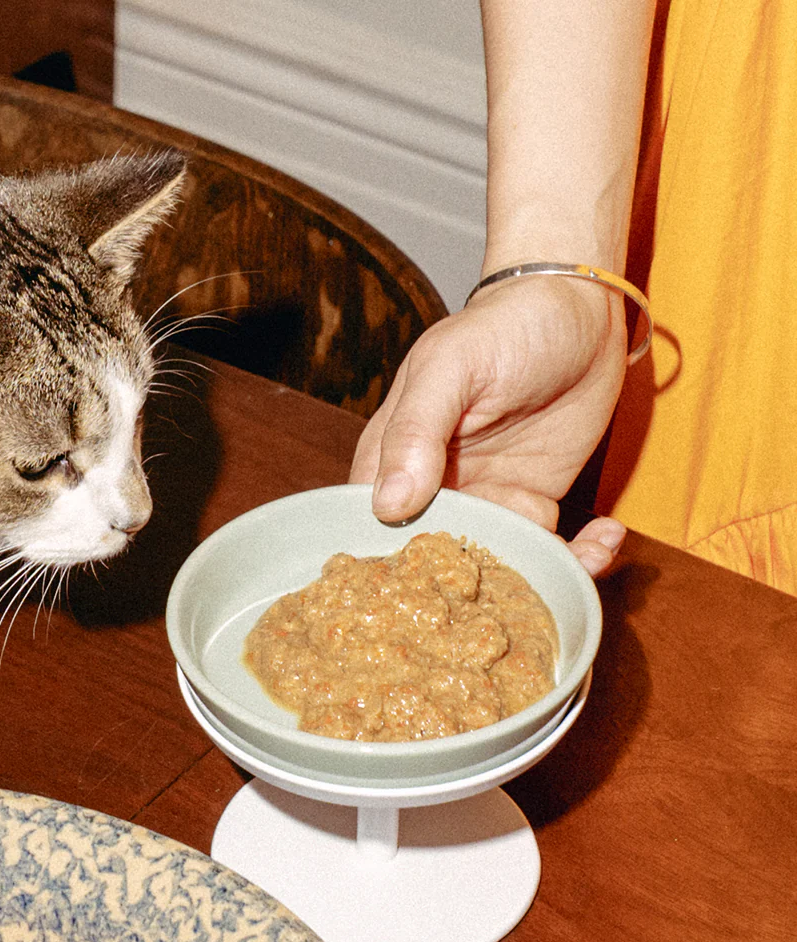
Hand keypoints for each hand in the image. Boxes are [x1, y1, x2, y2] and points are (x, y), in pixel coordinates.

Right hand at [350, 274, 628, 576]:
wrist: (579, 308)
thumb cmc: (504, 327)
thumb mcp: (451, 369)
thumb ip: (415, 432)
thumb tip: (388, 505)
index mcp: (390, 460)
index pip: (370, 526)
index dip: (388, 566)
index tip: (420, 595)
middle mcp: (431, 490)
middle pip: (430, 562)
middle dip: (468, 591)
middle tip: (514, 595)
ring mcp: (484, 501)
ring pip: (493, 566)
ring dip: (535, 578)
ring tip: (579, 560)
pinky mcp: (532, 505)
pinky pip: (548, 550)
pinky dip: (580, 557)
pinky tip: (607, 536)